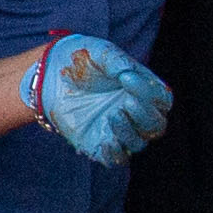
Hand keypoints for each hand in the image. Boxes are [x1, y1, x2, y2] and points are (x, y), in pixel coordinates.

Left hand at [24, 35, 173, 166]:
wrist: (49, 74)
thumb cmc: (81, 60)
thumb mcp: (102, 53)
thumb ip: (120, 63)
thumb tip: (130, 77)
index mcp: (141, 91)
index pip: (162, 100)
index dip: (151, 93)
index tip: (127, 78)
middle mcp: (133, 113)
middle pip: (156, 125)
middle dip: (145, 115)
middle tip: (127, 102)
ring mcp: (117, 130)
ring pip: (138, 143)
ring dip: (130, 132)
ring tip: (113, 115)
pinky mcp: (98, 144)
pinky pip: (116, 159)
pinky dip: (115, 154)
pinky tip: (107, 140)